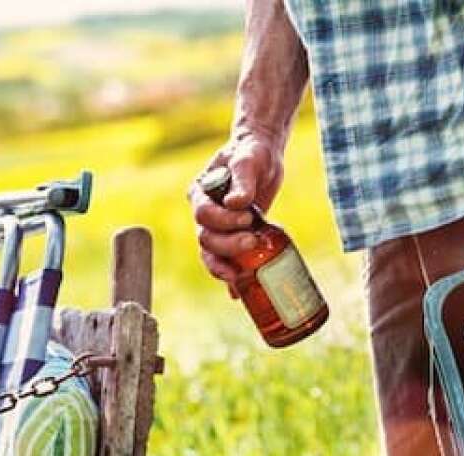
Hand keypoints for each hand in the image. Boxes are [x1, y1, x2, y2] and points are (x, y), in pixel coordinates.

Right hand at [189, 131, 286, 283]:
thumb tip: (237, 203)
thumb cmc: (251, 153)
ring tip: (245, 272)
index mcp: (201, 194)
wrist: (261, 157)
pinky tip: (237, 293)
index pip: (204, 215)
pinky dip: (230, 279)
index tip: (248, 216)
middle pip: (206, 239)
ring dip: (226, 265)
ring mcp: (217, 228)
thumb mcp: (248, 160)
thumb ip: (242, 179)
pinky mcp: (232, 238)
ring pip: (211, 254)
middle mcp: (205, 215)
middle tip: (253, 240)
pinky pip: (225, 261)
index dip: (224, 221)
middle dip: (228, 245)